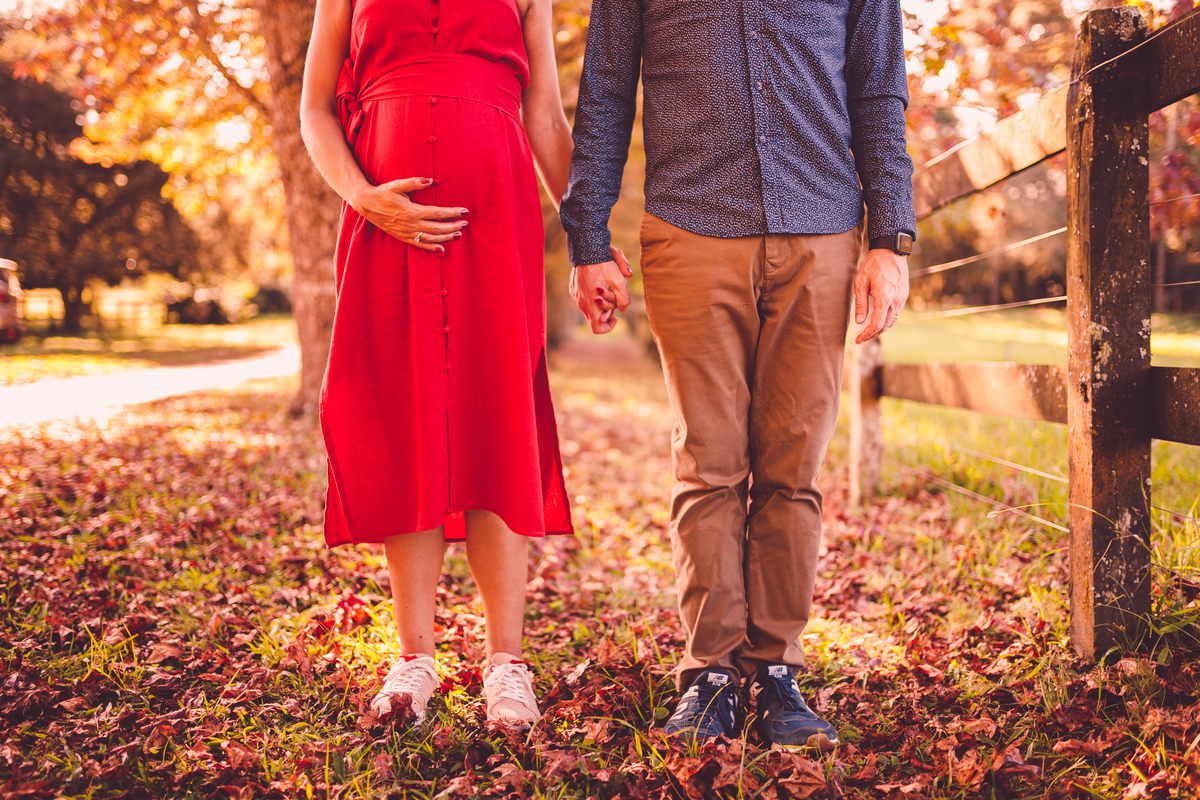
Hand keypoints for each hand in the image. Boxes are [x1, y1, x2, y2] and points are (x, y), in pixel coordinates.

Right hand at [351, 177, 468, 252]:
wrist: (366, 204)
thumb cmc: (383, 192)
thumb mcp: (397, 184)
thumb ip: (415, 182)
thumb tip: (431, 180)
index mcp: (412, 211)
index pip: (438, 213)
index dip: (453, 213)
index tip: (465, 211)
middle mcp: (411, 224)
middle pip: (438, 228)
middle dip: (454, 226)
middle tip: (466, 224)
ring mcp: (407, 233)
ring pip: (432, 239)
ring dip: (447, 238)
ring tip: (459, 235)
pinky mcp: (403, 238)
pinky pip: (420, 245)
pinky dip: (432, 248)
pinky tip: (442, 249)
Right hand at [570, 245, 632, 333]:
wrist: (587, 248)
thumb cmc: (604, 265)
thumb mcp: (620, 282)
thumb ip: (624, 300)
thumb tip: (622, 309)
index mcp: (590, 304)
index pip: (597, 328)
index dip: (608, 327)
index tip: (616, 317)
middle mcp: (581, 303)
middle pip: (596, 316)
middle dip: (608, 309)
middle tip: (614, 295)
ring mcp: (576, 295)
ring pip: (590, 306)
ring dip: (601, 301)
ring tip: (607, 286)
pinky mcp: (573, 288)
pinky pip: (584, 296)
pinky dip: (593, 293)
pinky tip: (598, 280)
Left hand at [853, 248, 908, 343]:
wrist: (891, 251)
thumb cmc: (873, 265)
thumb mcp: (861, 282)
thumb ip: (860, 303)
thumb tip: (859, 322)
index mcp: (884, 297)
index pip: (877, 323)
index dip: (867, 334)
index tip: (857, 340)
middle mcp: (895, 300)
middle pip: (885, 325)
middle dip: (873, 334)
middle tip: (861, 339)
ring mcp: (902, 298)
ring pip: (892, 321)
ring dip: (881, 329)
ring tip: (869, 332)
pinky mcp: (904, 295)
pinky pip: (896, 313)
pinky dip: (887, 321)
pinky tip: (879, 321)